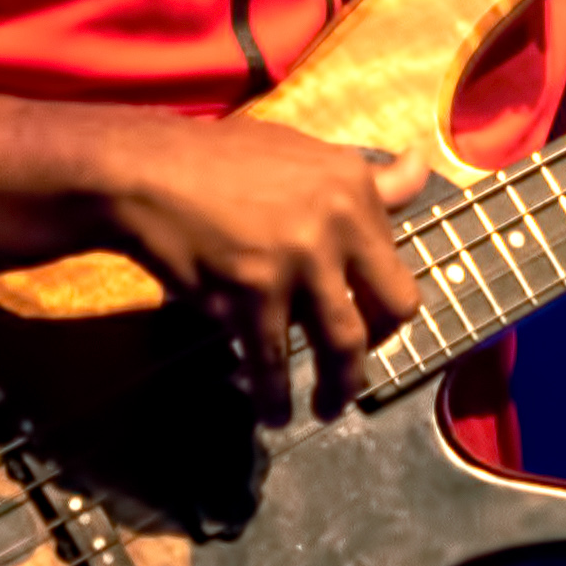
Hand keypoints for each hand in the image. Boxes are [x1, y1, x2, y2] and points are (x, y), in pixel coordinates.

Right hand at [92, 117, 428, 419]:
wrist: (144, 173)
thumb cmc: (221, 160)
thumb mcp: (307, 154)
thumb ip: (368, 177)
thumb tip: (421, 163)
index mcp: (354, 190)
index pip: (395, 262)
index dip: (387, 302)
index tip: (375, 321)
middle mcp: (337, 227)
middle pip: (391, 309)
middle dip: (380, 348)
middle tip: (358, 367)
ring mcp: (295, 263)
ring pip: (340, 345)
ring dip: (337, 387)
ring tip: (327, 408)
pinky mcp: (250, 295)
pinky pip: (271, 359)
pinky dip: (273, 393)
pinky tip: (273, 411)